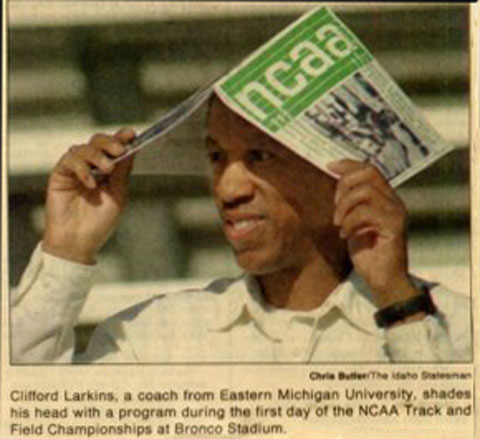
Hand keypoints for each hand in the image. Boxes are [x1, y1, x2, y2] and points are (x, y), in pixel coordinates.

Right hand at [43, 129, 135, 264]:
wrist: (79, 242)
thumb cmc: (99, 223)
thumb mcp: (118, 195)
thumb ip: (122, 172)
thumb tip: (131, 150)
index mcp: (107, 171)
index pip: (114, 148)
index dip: (122, 138)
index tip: (132, 134)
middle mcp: (90, 167)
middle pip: (97, 142)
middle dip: (110, 142)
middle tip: (120, 150)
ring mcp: (74, 170)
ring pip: (83, 148)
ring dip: (97, 156)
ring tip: (108, 169)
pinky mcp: (60, 175)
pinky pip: (69, 161)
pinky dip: (82, 169)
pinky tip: (90, 183)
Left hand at [328, 160, 419, 308]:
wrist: (383, 280)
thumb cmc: (368, 253)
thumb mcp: (354, 222)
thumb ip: (350, 204)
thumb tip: (336, 184)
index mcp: (385, 198)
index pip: (370, 169)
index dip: (349, 164)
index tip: (329, 166)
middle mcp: (393, 201)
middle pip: (368, 174)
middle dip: (344, 185)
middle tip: (335, 206)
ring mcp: (395, 213)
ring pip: (366, 192)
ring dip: (344, 206)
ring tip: (339, 224)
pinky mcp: (393, 227)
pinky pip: (366, 213)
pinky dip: (350, 222)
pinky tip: (345, 235)